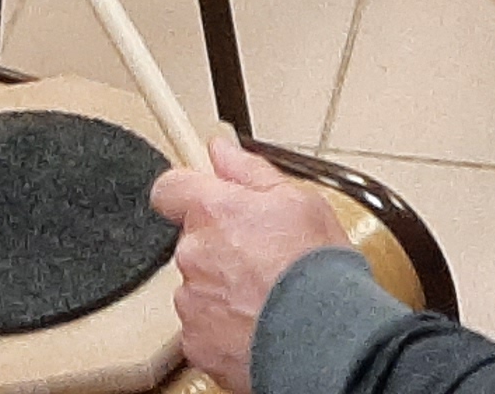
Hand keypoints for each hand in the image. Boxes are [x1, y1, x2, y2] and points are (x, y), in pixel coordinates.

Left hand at [155, 138, 351, 386]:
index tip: (203, 200)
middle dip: (220, 248)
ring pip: (199, 287)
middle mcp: (193, 253)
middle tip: (261, 260)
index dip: (186, 193)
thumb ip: (251, 172)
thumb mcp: (300, 202)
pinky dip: (224, 328)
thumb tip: (223, 150)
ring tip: (265, 299)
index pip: (170, 189)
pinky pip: (202, 328)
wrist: (324, 340)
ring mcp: (192, 301)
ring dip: (222, 290)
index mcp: (214, 211)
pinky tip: (257, 326)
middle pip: (193, 242)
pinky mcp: (196, 344)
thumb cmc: (318, 272)